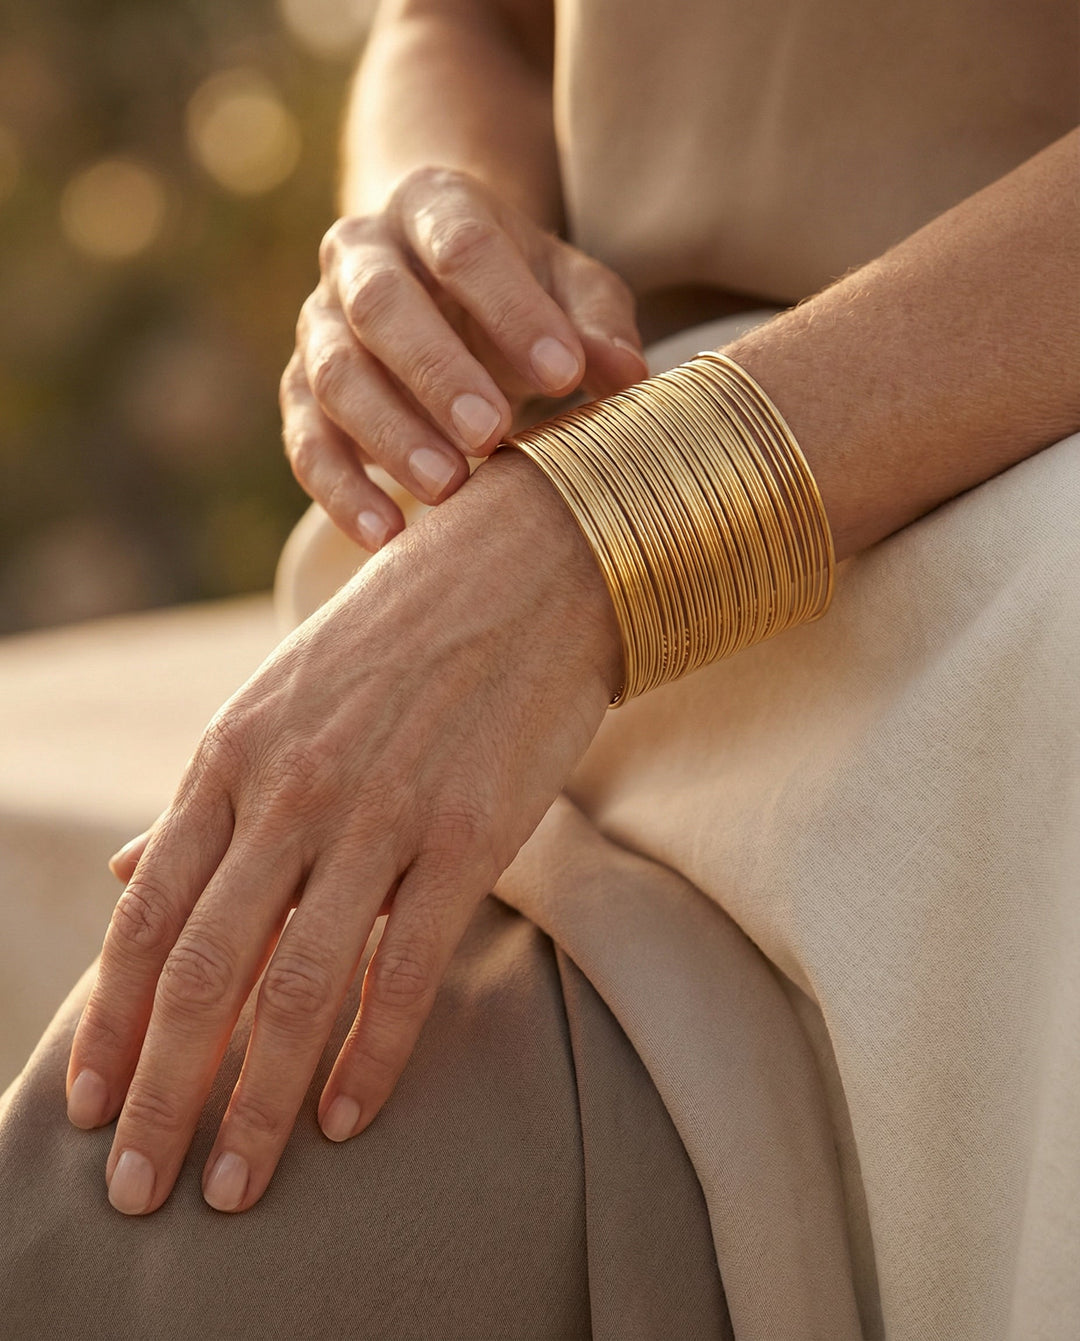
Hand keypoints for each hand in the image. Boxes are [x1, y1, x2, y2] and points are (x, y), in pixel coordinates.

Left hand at [67, 450, 622, 1215]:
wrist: (529, 569)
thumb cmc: (398, 639)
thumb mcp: (278, 702)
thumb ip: (207, 799)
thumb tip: (127, 874)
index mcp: (231, 757)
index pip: (147, 918)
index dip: (109, 1024)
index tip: (84, 1109)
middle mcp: (291, 791)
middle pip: (204, 973)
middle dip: (162, 1096)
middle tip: (136, 1194)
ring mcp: (381, 814)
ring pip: (298, 987)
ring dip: (258, 1103)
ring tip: (234, 1185)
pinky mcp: (470, 834)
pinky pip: (406, 968)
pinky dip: (370, 1055)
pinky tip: (345, 1118)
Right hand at [280, 166, 647, 551]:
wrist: (434, 279)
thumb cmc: (517, 291)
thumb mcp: (570, 288)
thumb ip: (597, 323)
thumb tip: (628, 375)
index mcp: (431, 206)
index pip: (464, 246)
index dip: (513, 310)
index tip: (564, 375)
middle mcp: (360, 255)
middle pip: (381, 305)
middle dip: (436, 372)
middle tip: (492, 435)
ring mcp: (320, 323)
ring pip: (335, 375)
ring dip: (389, 435)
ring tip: (449, 488)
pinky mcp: (300, 390)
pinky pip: (307, 441)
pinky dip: (341, 491)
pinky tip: (388, 534)